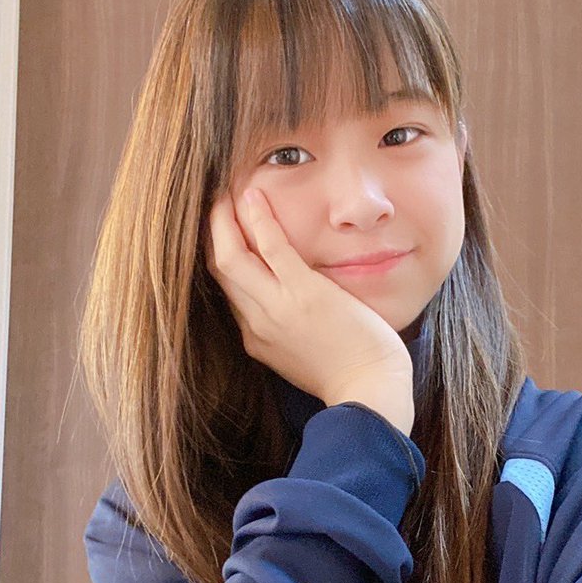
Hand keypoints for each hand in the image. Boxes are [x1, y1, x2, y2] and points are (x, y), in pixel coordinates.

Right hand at [204, 188, 413, 406]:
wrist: (372, 392)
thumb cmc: (350, 374)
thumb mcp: (303, 358)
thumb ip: (287, 333)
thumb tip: (290, 311)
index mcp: (256, 339)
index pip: (227, 290)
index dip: (220, 256)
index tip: (222, 232)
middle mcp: (257, 323)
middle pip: (218, 270)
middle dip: (210, 232)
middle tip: (212, 201)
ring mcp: (277, 308)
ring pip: (230, 256)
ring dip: (222, 219)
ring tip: (224, 190)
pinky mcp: (304, 293)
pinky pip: (270, 248)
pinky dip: (257, 219)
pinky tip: (252, 195)